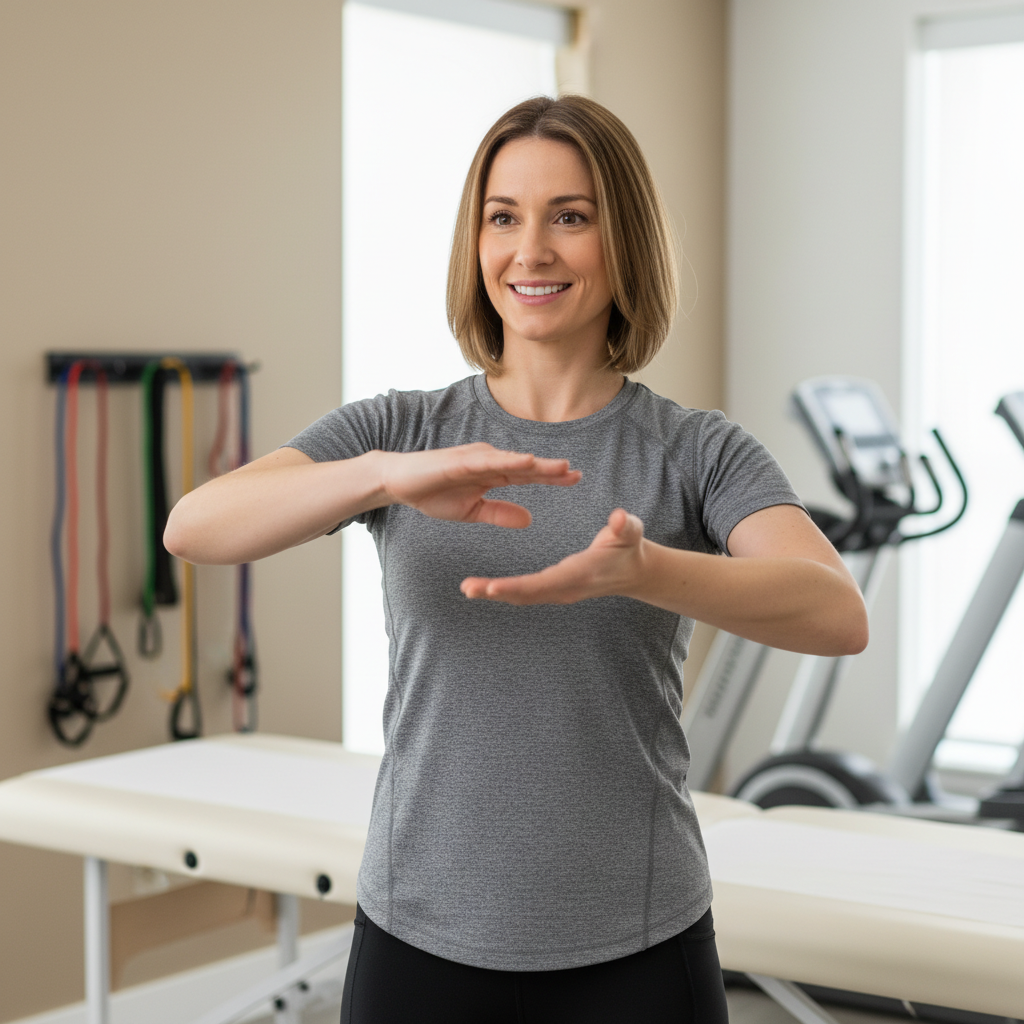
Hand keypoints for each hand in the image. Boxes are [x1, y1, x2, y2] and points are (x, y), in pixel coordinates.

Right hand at [379, 443, 580, 527]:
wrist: (400, 483)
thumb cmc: (433, 494)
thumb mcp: (472, 511)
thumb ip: (500, 514)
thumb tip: (529, 520)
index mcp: (493, 474)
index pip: (528, 476)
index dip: (551, 478)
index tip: (575, 479)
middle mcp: (489, 462)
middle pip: (527, 467)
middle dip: (552, 470)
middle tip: (577, 473)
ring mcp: (476, 459)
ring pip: (513, 462)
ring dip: (537, 464)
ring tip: (561, 467)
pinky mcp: (461, 460)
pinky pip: (490, 461)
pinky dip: (509, 461)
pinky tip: (527, 462)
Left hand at [460, 508, 645, 603]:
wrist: (634, 571)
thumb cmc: (629, 546)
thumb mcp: (630, 531)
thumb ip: (624, 525)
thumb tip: (618, 518)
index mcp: (579, 573)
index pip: (543, 583)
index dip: (516, 586)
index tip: (492, 586)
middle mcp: (565, 588)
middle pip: (526, 594)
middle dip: (496, 592)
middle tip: (467, 588)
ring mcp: (559, 591)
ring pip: (522, 596)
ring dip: (494, 593)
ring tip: (467, 588)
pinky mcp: (554, 589)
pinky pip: (526, 593)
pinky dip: (504, 591)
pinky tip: (484, 587)